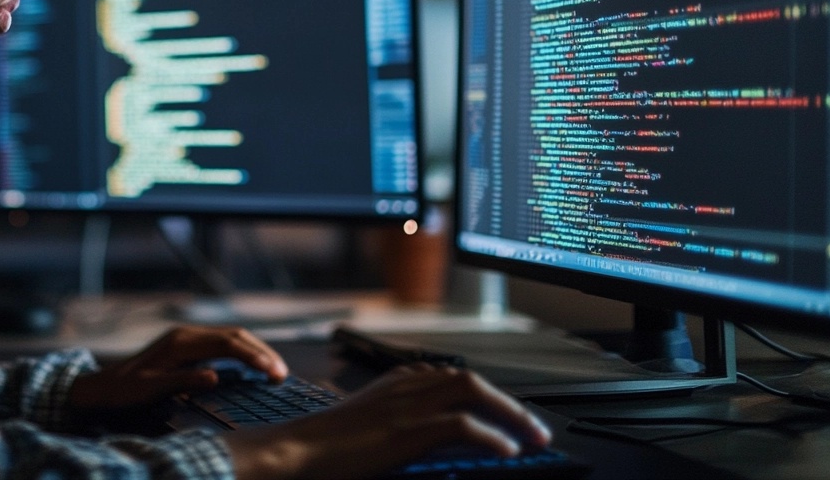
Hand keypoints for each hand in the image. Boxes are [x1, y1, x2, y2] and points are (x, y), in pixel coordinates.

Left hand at [67, 325, 288, 410]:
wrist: (101, 387)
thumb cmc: (124, 391)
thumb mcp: (151, 390)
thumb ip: (184, 382)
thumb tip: (215, 376)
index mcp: (180, 342)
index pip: (226, 343)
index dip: (253, 356)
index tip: (273, 373)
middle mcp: (186, 335)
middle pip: (234, 336)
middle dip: (261, 352)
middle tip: (282, 375)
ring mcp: (186, 339)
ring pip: (230, 338)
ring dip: (254, 351)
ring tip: (275, 371)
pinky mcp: (186, 347)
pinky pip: (222, 345)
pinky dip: (242, 353)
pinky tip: (253, 366)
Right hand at [224, 363, 552, 479]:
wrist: (295, 453)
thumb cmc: (321, 449)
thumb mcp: (366, 430)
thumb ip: (396, 425)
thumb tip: (430, 442)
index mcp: (393, 384)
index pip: (450, 376)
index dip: (485, 394)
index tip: (506, 414)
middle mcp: (403, 387)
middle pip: (469, 378)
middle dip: (508, 402)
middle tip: (534, 428)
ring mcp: (406, 406)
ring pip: (472, 391)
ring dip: (510, 413)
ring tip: (533, 437)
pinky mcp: (407, 431)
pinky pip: (462, 425)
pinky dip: (491, 437)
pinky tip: (507, 452)